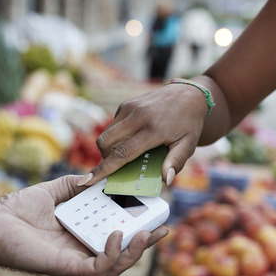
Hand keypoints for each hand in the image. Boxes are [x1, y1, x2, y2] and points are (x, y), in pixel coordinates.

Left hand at [0, 175, 168, 275]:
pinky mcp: (68, 267)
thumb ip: (77, 184)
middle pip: (122, 252)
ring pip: (116, 265)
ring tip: (147, 235)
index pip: (117, 233)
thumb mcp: (55, 190)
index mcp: (81, 232)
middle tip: (163, 228)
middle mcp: (82, 249)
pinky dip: (112, 255)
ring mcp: (76, 260)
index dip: (138, 227)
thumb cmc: (18, 208)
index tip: (156, 213)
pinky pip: (98, 268)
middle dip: (146, 243)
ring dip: (135, 252)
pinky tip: (119, 235)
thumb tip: (99, 175)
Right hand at [78, 81, 210, 186]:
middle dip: (105, 159)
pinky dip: (116, 137)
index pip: (122, 153)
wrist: (189, 94)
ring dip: (110, 148)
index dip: (103, 169)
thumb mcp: (188, 144)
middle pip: (106, 143)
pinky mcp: (126, 104)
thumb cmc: (189, 123)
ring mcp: (129, 108)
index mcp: (152, 129)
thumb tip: (166, 180)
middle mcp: (137, 116)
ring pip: (106, 134)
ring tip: (127, 154)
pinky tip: (132, 139)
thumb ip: (176, 162)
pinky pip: (113, 125)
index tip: (86, 181)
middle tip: (118, 168)